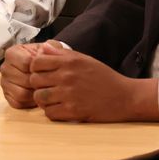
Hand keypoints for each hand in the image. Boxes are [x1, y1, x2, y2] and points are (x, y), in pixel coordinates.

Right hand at [0, 42, 50, 108]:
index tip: (48, 69)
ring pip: (21, 93)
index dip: (40, 68)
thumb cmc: (43, 58)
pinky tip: (36, 95)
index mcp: (11, 53)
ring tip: (43, 89)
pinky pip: (18, 102)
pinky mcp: (6, 95)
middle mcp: (4, 68)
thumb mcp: (48, 48)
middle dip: (38, 83)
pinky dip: (29, 102)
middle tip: (49, 83)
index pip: (26, 63)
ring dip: (35, 94)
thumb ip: (49, 47)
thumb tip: (45, 50)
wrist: (39, 67)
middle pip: (24, 80)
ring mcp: (4, 82)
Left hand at [27, 43, 158, 121]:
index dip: (35, 68)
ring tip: (52, 99)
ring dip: (43, 100)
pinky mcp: (73, 111)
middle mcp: (67, 76)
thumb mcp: (85, 59)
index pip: (36, 62)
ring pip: (39, 97)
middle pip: (34, 80)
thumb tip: (44, 46)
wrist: (125, 97)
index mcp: (69, 61)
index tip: (41, 73)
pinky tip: (60, 109)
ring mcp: (69, 94)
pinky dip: (52, 112)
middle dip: (37, 85)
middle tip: (46, 88)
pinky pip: (49, 113)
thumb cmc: (105, 78)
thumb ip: (62, 53)